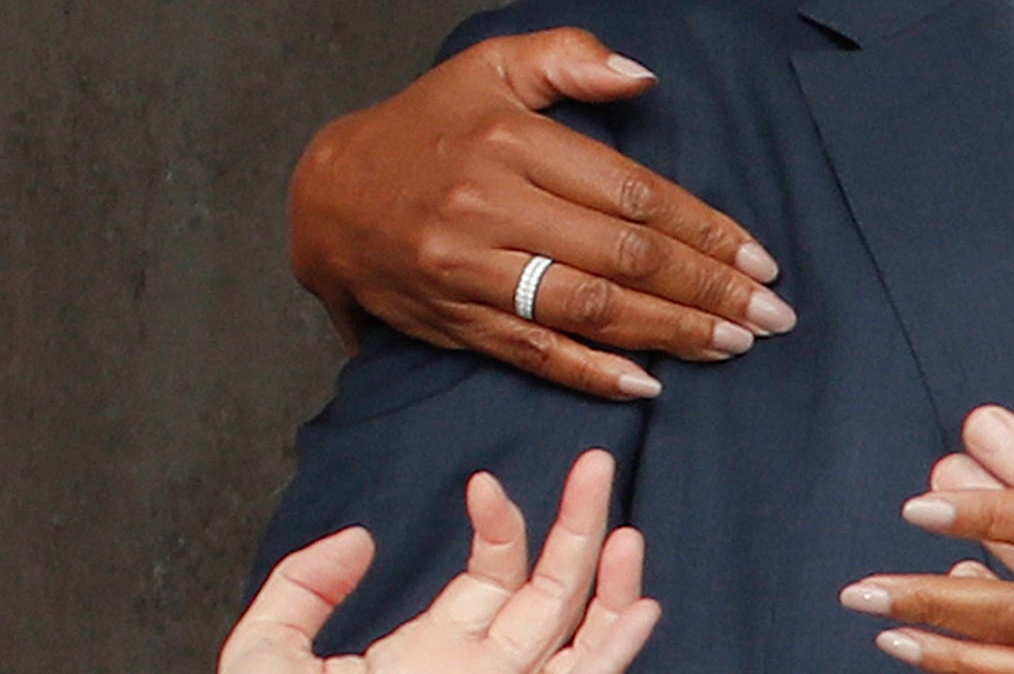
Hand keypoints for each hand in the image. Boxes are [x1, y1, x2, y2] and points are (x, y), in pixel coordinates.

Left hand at [220, 450, 661, 673]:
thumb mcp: (270, 655)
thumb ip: (300, 590)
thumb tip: (360, 540)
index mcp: (436, 650)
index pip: (494, 571)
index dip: (500, 524)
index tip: (481, 484)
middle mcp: (484, 670)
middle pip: (553, 589)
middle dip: (579, 523)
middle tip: (595, 463)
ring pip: (578, 633)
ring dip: (610, 583)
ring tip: (626, 532)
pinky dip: (616, 650)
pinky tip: (640, 609)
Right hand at [289, 26, 795, 399]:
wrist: (323, 194)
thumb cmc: (426, 123)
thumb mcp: (491, 64)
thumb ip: (571, 60)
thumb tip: (644, 76)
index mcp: (512, 142)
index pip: (631, 193)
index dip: (702, 229)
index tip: (758, 258)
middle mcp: (490, 209)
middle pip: (621, 257)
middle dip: (705, 290)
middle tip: (770, 315)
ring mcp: (467, 270)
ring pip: (586, 309)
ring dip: (668, 334)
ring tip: (732, 345)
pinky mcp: (450, 319)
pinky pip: (531, 353)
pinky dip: (592, 373)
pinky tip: (648, 383)